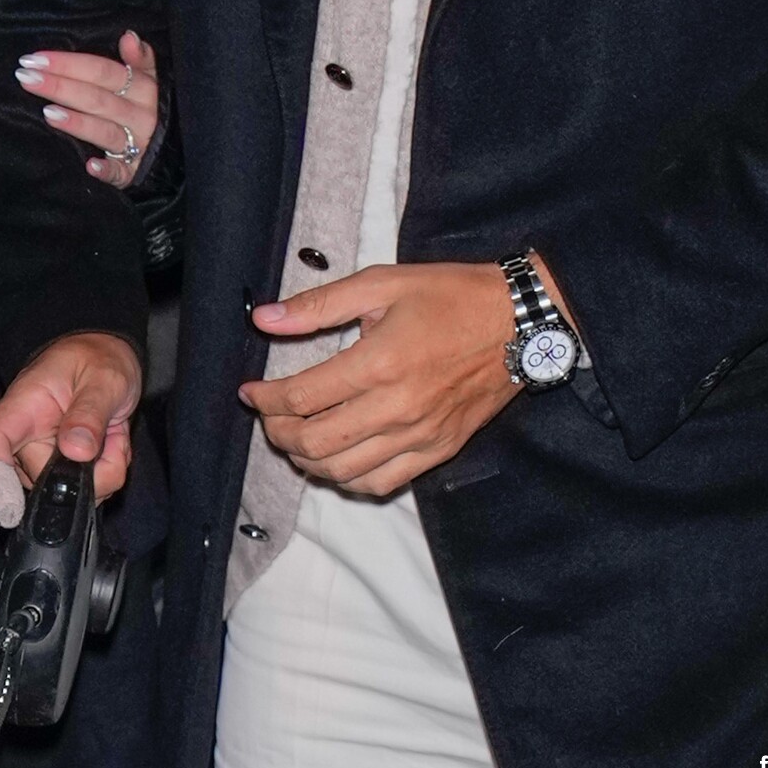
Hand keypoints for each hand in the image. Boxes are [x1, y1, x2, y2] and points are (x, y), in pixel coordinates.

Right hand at [0, 332, 141, 501]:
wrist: (106, 359)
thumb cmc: (97, 360)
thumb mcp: (103, 378)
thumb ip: (90, 412)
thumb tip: (76, 451)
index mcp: (23, 406)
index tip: (10, 512)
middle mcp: (25, 439)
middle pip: (41, 480)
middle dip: (90, 472)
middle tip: (113, 436)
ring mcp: (41, 459)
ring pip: (69, 494)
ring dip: (104, 472)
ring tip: (112, 434)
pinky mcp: (60, 474)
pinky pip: (88, 492)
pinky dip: (108, 473)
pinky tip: (111, 445)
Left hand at [15, 31, 159, 188]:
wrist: (178, 146)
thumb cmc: (151, 107)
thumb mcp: (152, 78)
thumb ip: (140, 58)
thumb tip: (128, 35)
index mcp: (143, 88)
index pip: (103, 71)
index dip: (70, 64)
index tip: (35, 58)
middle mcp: (141, 115)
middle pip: (97, 98)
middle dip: (61, 87)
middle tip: (26, 77)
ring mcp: (138, 145)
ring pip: (105, 132)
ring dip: (79, 123)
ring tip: (48, 113)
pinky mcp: (134, 172)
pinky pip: (121, 172)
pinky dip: (107, 169)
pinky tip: (90, 165)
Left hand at [241, 261, 520, 497]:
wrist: (517, 322)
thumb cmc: (448, 295)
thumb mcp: (381, 283)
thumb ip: (319, 304)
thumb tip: (264, 319)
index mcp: (378, 363)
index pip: (301, 398)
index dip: (265, 398)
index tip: (249, 391)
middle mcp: (397, 408)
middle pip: (315, 442)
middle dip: (278, 432)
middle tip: (267, 415)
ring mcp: (420, 436)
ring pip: (344, 472)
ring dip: (307, 460)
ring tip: (294, 437)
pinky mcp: (439, 450)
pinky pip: (382, 483)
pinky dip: (349, 480)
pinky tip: (337, 459)